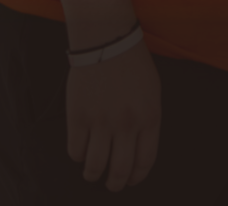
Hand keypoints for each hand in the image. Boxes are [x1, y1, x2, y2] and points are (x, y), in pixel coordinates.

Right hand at [66, 41, 160, 190]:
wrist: (108, 43)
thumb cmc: (134, 66)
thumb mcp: (153, 92)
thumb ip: (147, 120)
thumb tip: (138, 148)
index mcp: (150, 117)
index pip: (145, 160)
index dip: (137, 176)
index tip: (132, 180)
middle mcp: (126, 124)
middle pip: (119, 170)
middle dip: (116, 184)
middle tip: (112, 186)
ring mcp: (100, 122)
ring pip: (94, 166)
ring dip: (93, 175)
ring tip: (93, 174)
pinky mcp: (77, 117)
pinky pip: (75, 151)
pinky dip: (77, 157)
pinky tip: (81, 151)